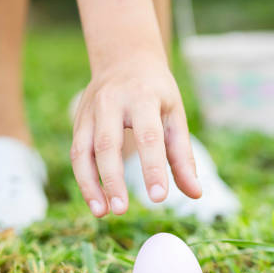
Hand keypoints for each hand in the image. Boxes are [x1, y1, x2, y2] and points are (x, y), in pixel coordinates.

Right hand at [71, 51, 201, 216]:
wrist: (124, 59)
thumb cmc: (156, 93)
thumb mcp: (175, 116)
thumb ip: (182, 156)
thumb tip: (195, 194)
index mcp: (143, 98)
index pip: (148, 136)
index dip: (153, 168)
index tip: (159, 198)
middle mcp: (111, 102)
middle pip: (107, 144)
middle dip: (112, 180)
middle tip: (122, 211)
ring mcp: (90, 111)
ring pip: (84, 151)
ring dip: (90, 185)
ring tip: (103, 213)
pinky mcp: (78, 121)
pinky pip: (77, 154)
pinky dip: (84, 180)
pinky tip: (96, 202)